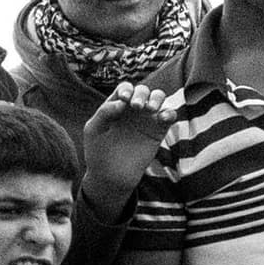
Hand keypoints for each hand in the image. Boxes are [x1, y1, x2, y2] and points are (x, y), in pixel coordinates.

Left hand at [81, 80, 177, 205]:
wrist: (111, 176)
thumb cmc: (98, 152)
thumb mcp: (94, 130)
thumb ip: (104, 112)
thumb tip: (122, 102)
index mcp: (116, 107)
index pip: (125, 89)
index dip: (126, 89)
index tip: (124, 99)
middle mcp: (133, 110)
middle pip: (143, 90)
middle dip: (142, 94)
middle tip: (137, 107)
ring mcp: (147, 119)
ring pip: (158, 97)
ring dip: (156, 98)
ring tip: (150, 109)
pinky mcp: (159, 130)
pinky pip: (169, 115)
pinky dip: (169, 112)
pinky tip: (162, 118)